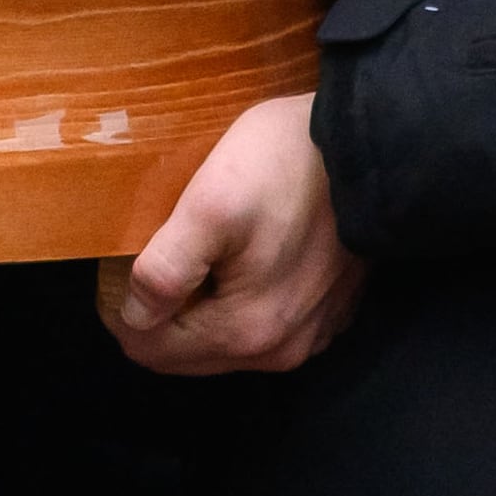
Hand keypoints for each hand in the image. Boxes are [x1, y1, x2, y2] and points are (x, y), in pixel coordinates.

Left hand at [105, 92, 358, 374]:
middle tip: (156, 249)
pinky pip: (265, 324)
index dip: (122, 306)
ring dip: (201, 306)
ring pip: (224, 340)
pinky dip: (242, 300)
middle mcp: (280, 351)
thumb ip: (164, 271)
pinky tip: (241, 256)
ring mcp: (311, 335)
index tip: (125, 257)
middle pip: (186, 351)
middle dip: (161, 311)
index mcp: (244, 333)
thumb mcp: (207, 206)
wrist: (373, 145)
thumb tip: (133, 316)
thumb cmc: (285, 166)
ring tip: (198, 249)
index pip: (148, 348)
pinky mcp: (331, 313)